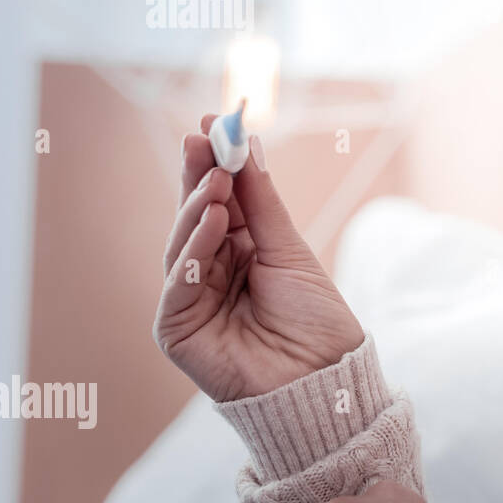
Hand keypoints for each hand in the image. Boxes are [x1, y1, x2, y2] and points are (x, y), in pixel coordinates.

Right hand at [152, 114, 365, 401]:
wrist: (325, 380)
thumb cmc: (316, 320)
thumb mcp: (290, 251)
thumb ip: (262, 204)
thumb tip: (247, 147)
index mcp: (240, 253)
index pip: (219, 202)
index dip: (213, 164)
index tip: (213, 122)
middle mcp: (211, 274)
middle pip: (194, 217)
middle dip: (196, 176)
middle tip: (199, 137)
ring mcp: (191, 302)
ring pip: (182, 245)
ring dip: (197, 209)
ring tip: (215, 179)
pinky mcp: (177, 330)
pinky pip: (180, 283)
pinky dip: (195, 250)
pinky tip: (213, 220)